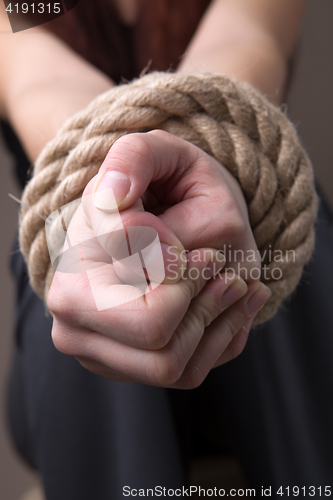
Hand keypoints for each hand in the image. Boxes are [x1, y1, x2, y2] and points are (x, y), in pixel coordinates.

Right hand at [48, 131, 270, 387]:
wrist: (152, 221)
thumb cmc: (156, 192)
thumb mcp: (155, 154)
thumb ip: (133, 160)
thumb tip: (114, 195)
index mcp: (71, 273)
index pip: (135, 287)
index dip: (183, 265)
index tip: (190, 245)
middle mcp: (74, 321)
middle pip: (156, 339)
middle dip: (202, 299)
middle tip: (216, 264)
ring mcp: (102, 352)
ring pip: (175, 365)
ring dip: (217, 317)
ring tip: (233, 281)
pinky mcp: (132, 368)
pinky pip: (189, 372)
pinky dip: (222, 335)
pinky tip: (231, 300)